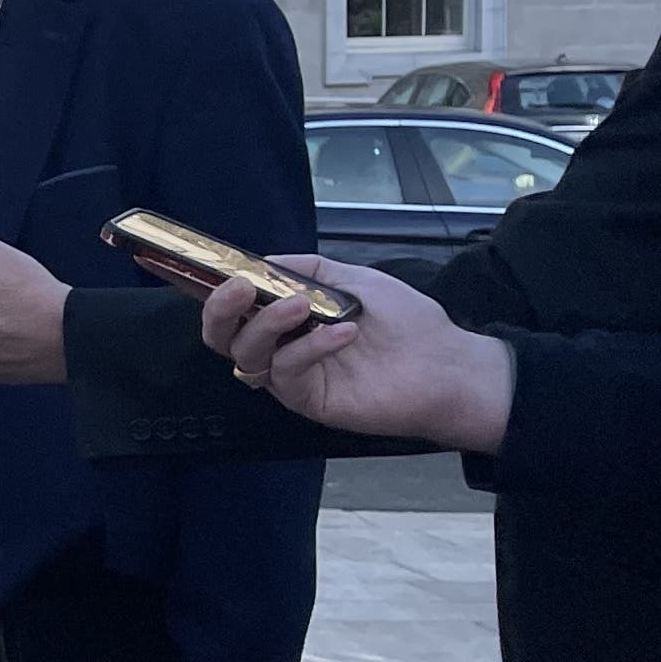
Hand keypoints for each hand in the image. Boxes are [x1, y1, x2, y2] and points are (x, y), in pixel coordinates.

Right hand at [202, 256, 513, 450]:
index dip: (213, 292)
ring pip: (246, 355)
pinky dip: (309, 347)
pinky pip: (286, 373)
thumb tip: (263, 261)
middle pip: (221, 337)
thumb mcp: (356, 279)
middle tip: (240, 288)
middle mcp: (280, 348)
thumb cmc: (407, 323)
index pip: (233, 309)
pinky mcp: (308, 400)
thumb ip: (309, 268)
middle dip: (219, 310)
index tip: (212, 270)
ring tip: (300, 305)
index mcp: (286, 320)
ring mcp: (292, 376)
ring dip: (266, 324)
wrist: (448, 363)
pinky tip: (342, 332)